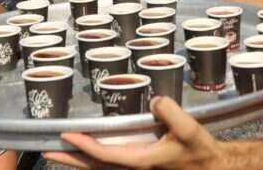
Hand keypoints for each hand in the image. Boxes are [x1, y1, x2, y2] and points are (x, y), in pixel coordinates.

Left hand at [45, 96, 222, 169]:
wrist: (215, 168)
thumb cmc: (201, 151)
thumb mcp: (190, 130)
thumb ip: (172, 114)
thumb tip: (155, 100)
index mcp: (142, 161)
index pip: (105, 156)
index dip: (85, 146)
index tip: (67, 135)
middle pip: (95, 167)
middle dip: (71, 160)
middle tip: (47, 152)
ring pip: (101, 169)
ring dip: (80, 162)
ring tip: (60, 154)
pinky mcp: (141, 169)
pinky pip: (111, 167)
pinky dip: (95, 162)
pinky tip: (89, 156)